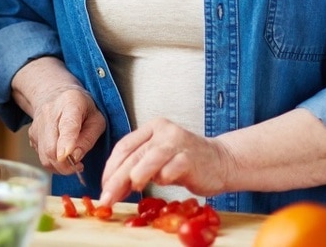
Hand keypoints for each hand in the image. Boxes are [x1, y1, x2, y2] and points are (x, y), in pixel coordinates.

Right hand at [25, 85, 105, 176]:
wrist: (56, 94)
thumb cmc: (82, 108)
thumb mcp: (97, 119)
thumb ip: (89, 138)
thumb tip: (75, 157)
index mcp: (71, 103)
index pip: (68, 124)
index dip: (66, 141)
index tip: (66, 155)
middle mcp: (49, 112)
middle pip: (52, 147)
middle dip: (66, 166)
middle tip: (79, 166)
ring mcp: (37, 124)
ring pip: (44, 156)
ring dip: (59, 167)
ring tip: (72, 161)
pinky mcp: (31, 134)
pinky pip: (41, 156)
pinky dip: (53, 162)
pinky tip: (62, 153)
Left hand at [98, 117, 230, 205]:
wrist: (221, 161)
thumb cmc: (185, 162)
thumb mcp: (158, 159)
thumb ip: (137, 167)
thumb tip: (112, 187)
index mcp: (152, 128)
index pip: (124, 146)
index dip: (110, 168)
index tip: (103, 186)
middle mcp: (164, 131)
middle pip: (133, 155)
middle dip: (117, 179)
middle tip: (107, 198)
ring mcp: (178, 143)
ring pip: (149, 159)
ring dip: (135, 177)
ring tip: (131, 190)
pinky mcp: (190, 158)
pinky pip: (169, 171)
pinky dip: (162, 180)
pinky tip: (162, 183)